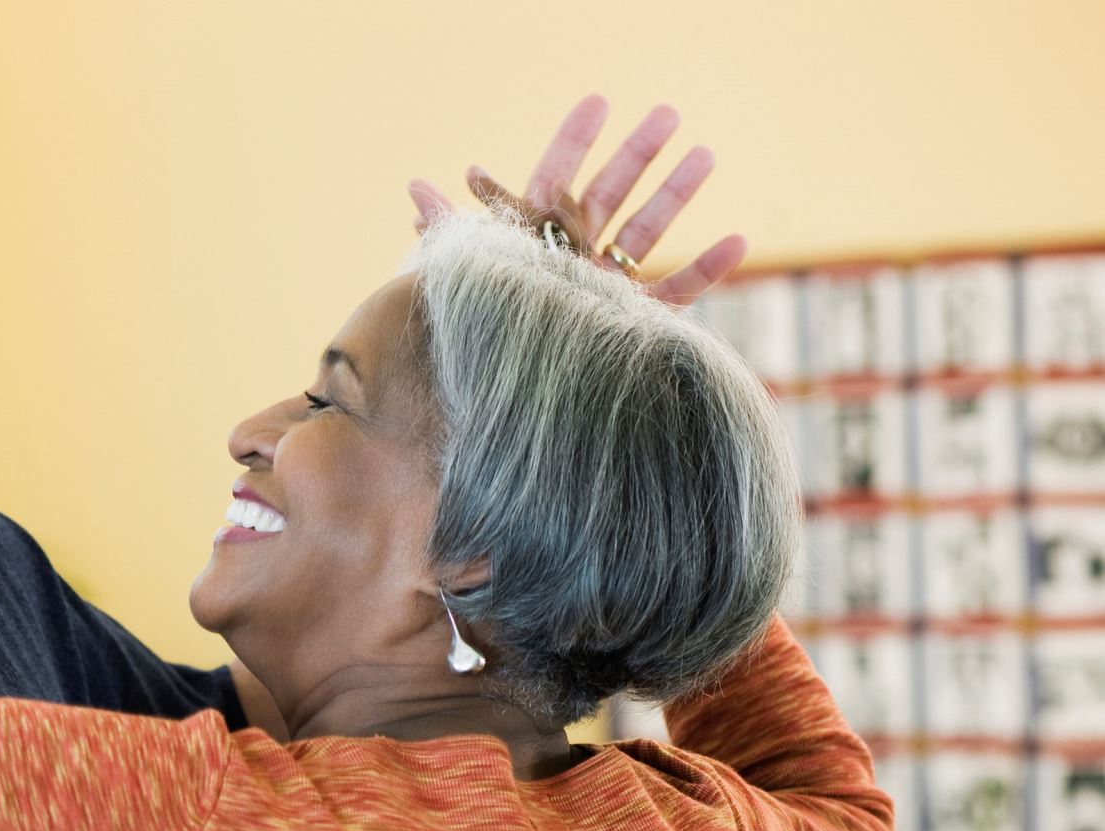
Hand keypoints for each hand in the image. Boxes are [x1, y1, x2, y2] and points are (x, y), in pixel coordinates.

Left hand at [408, 95, 748, 307]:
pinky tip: (737, 240)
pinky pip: (676, 294)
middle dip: (637, 154)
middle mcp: (571, 260)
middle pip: (609, 195)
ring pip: (646, 234)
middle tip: (667, 114)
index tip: (599, 102)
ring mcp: (604, 290)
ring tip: (705, 155)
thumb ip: (448, 232)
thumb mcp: (461, 280)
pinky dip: (706, 269)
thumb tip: (414, 186)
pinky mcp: (633, 324)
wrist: (501, 408)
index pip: (555, 180)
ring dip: (676, 194)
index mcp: (530, 242)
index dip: (575, 141)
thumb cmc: (476, 338)